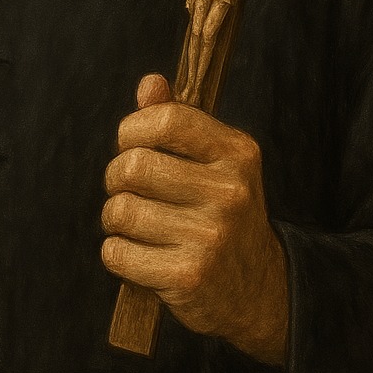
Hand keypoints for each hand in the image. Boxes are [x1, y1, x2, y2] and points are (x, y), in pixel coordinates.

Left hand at [102, 75, 288, 364]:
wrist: (258, 288)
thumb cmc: (223, 213)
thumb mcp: (215, 161)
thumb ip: (178, 119)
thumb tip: (150, 84)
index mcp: (238, 153)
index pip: (167, 120)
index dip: (132, 129)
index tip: (130, 145)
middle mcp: (230, 192)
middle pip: (133, 166)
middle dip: (116, 178)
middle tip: (127, 190)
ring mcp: (211, 237)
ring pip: (120, 211)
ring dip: (114, 219)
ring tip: (134, 224)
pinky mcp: (189, 276)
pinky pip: (118, 252)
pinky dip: (116, 253)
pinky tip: (138, 254)